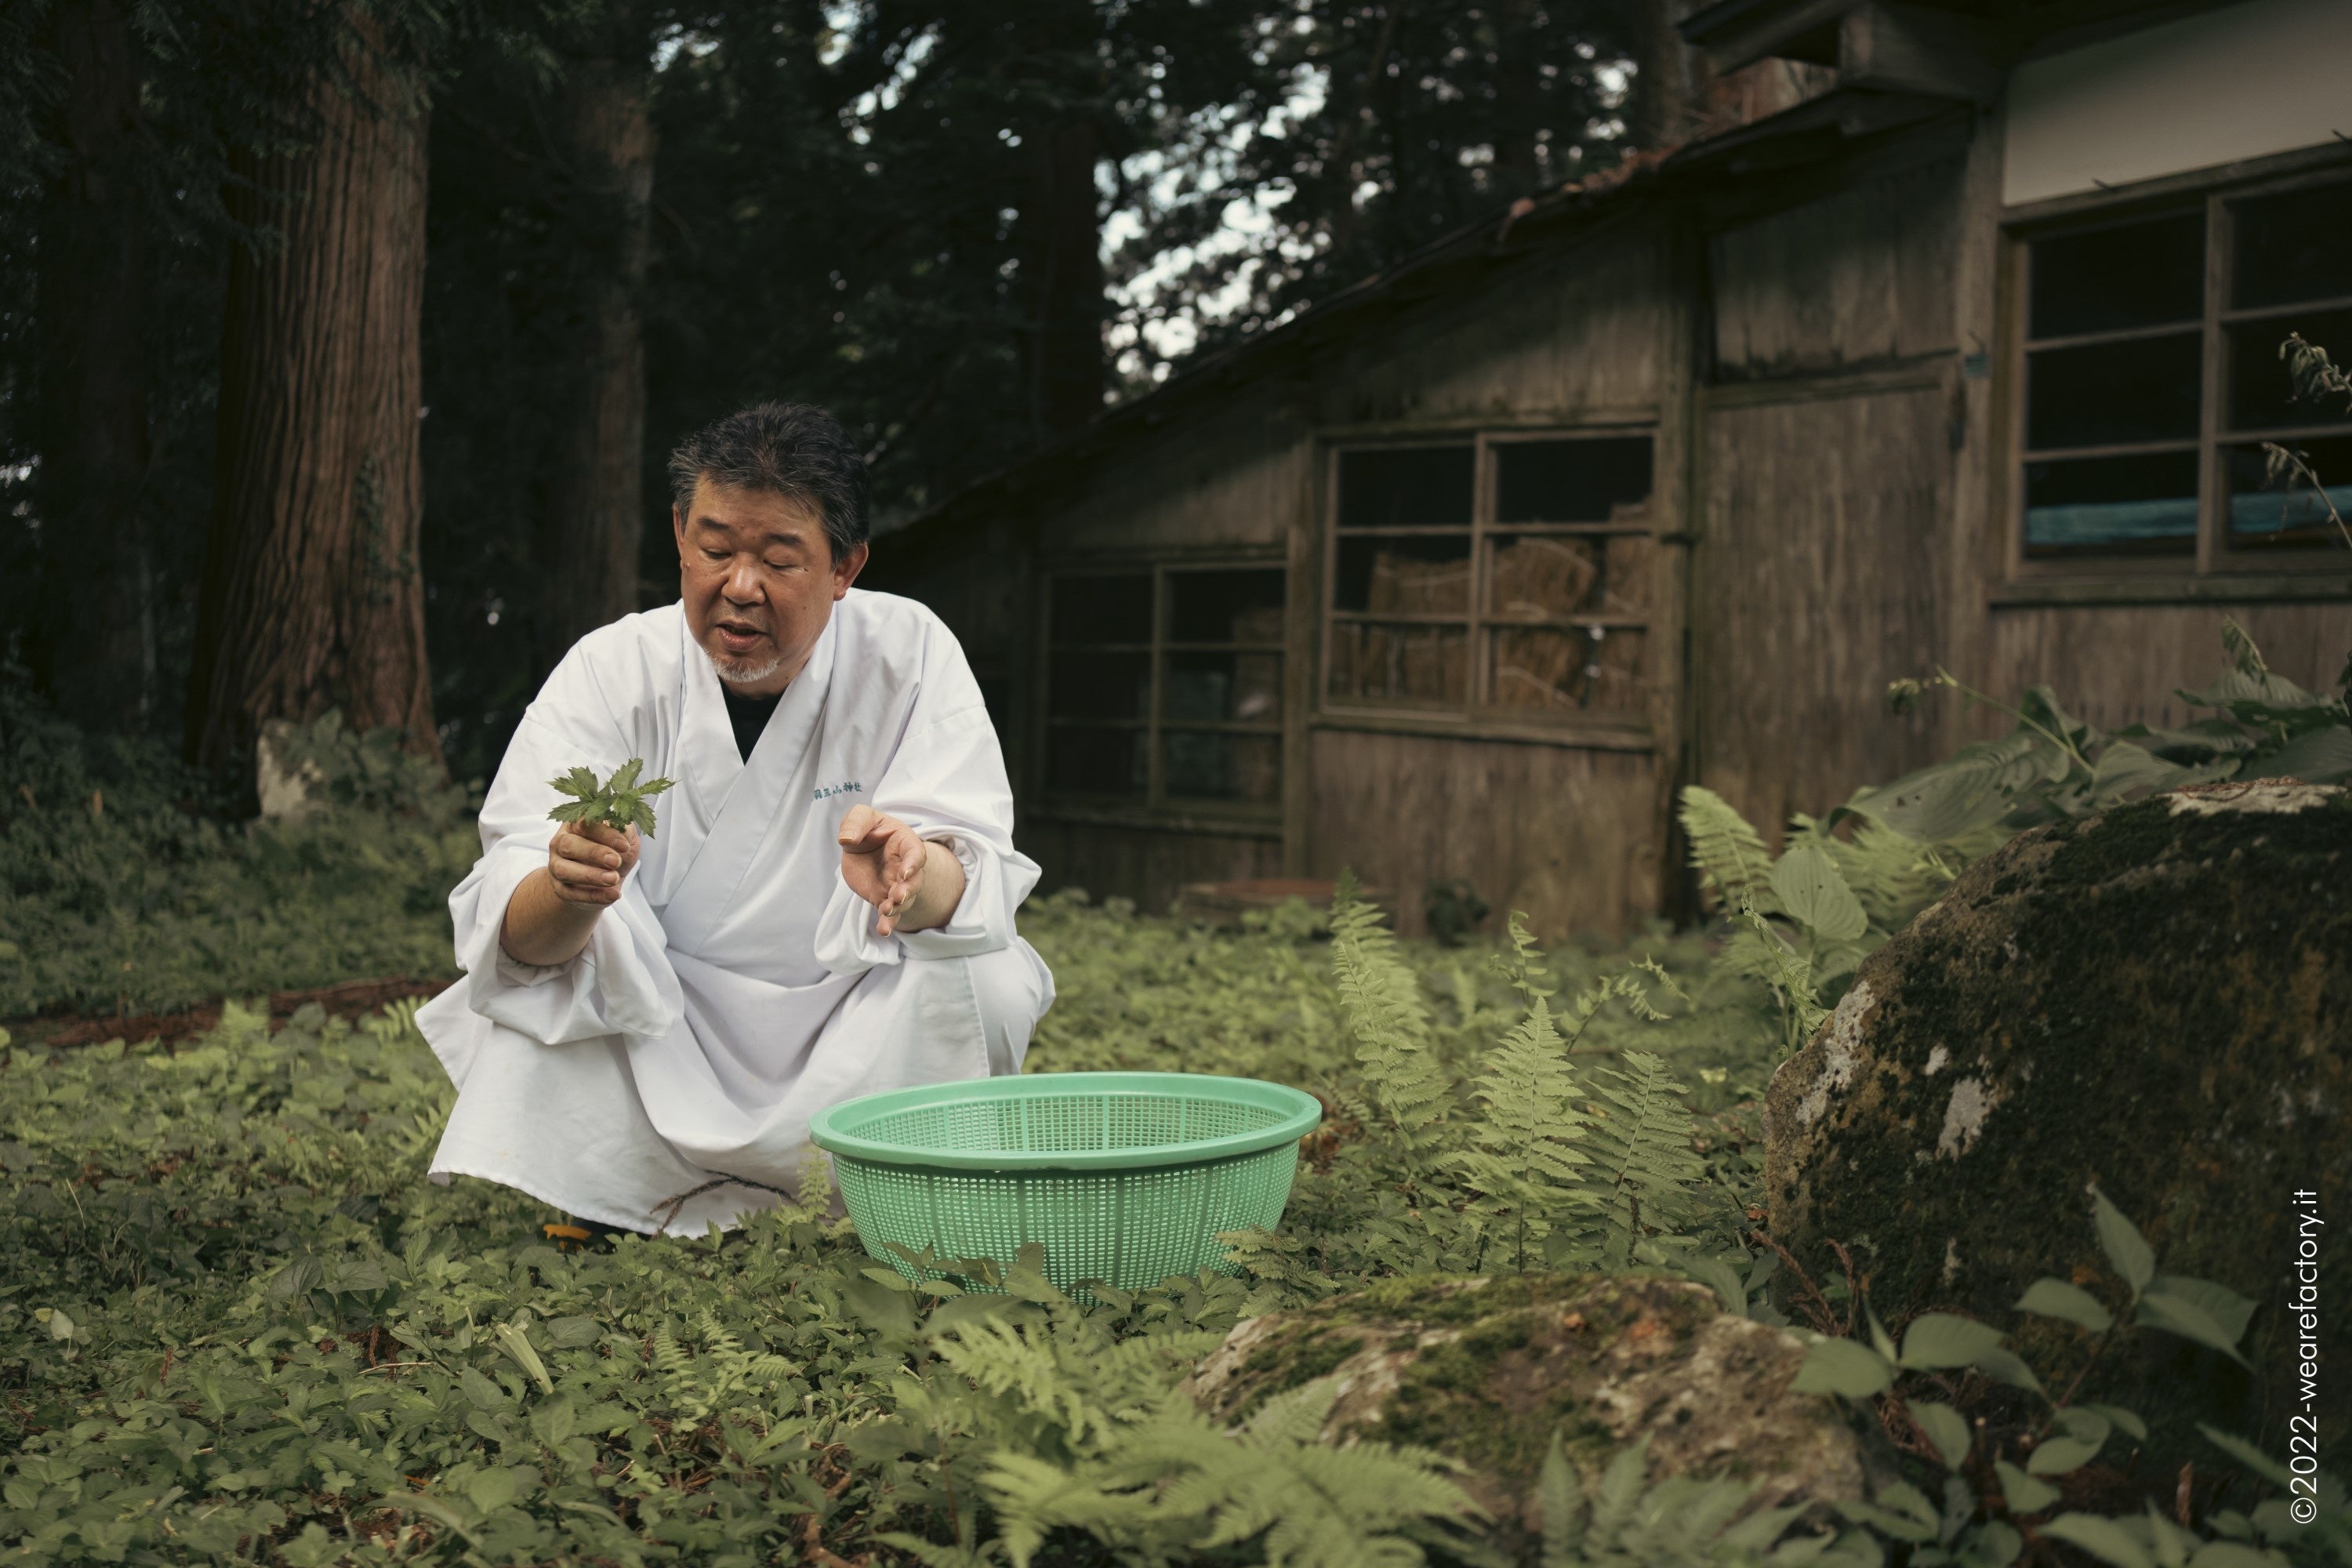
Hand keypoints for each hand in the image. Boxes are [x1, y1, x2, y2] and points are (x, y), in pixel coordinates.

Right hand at [547, 820, 638, 907]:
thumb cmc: (612, 853)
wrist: (600, 882)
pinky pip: (572, 893)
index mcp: (576, 824)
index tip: (624, 846)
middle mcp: (561, 843)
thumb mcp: (625, 840)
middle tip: (615, 861)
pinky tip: (613, 894)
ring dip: (590, 875)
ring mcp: (557, 866)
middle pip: (568, 844)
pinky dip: (594, 895)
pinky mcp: (560, 888)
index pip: (585, 823)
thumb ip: (625, 833)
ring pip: (564, 870)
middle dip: (594, 853)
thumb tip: (624, 834)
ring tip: (613, 879)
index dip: (605, 834)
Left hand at [836, 805, 928, 935]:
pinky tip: (883, 930)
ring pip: (904, 900)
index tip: (905, 872)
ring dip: (898, 907)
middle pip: (914, 881)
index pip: (915, 852)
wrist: (861, 848)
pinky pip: (889, 913)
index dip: (913, 863)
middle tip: (898, 896)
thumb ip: (856, 822)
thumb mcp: (861, 816)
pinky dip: (888, 922)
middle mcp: (904, 867)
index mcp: (904, 843)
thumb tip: (846, 839)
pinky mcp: (882, 898)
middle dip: (908, 890)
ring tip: (886, 911)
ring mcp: (895, 885)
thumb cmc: (868, 829)